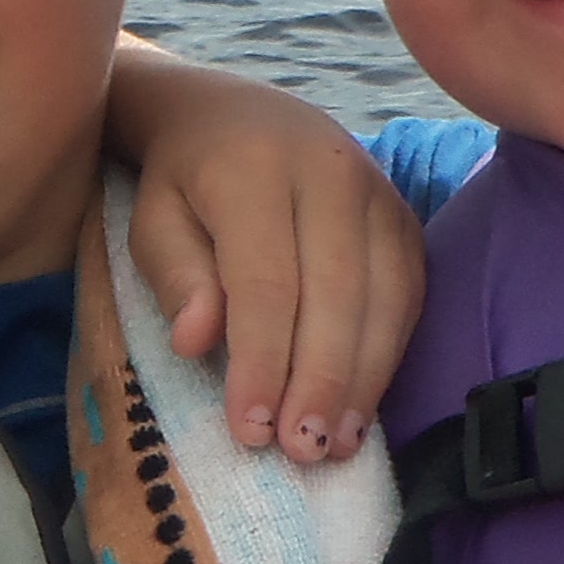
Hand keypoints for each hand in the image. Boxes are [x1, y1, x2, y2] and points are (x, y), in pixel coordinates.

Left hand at [106, 47, 422, 464]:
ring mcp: (378, 190)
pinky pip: (410, 293)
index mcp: (254, 167)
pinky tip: (361, 409)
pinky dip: (389, 357)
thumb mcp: (152, 220)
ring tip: (333, 446)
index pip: (265, 279)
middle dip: (320, 380)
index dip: (262, 361)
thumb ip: (175, 275)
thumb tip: (197, 340)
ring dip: (363, 379)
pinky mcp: (405, 215)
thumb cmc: (183, 181)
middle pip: (336, 291)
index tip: (250, 430)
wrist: (233, 112)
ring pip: (385, 295)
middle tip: (300, 451)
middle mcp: (329, 170)